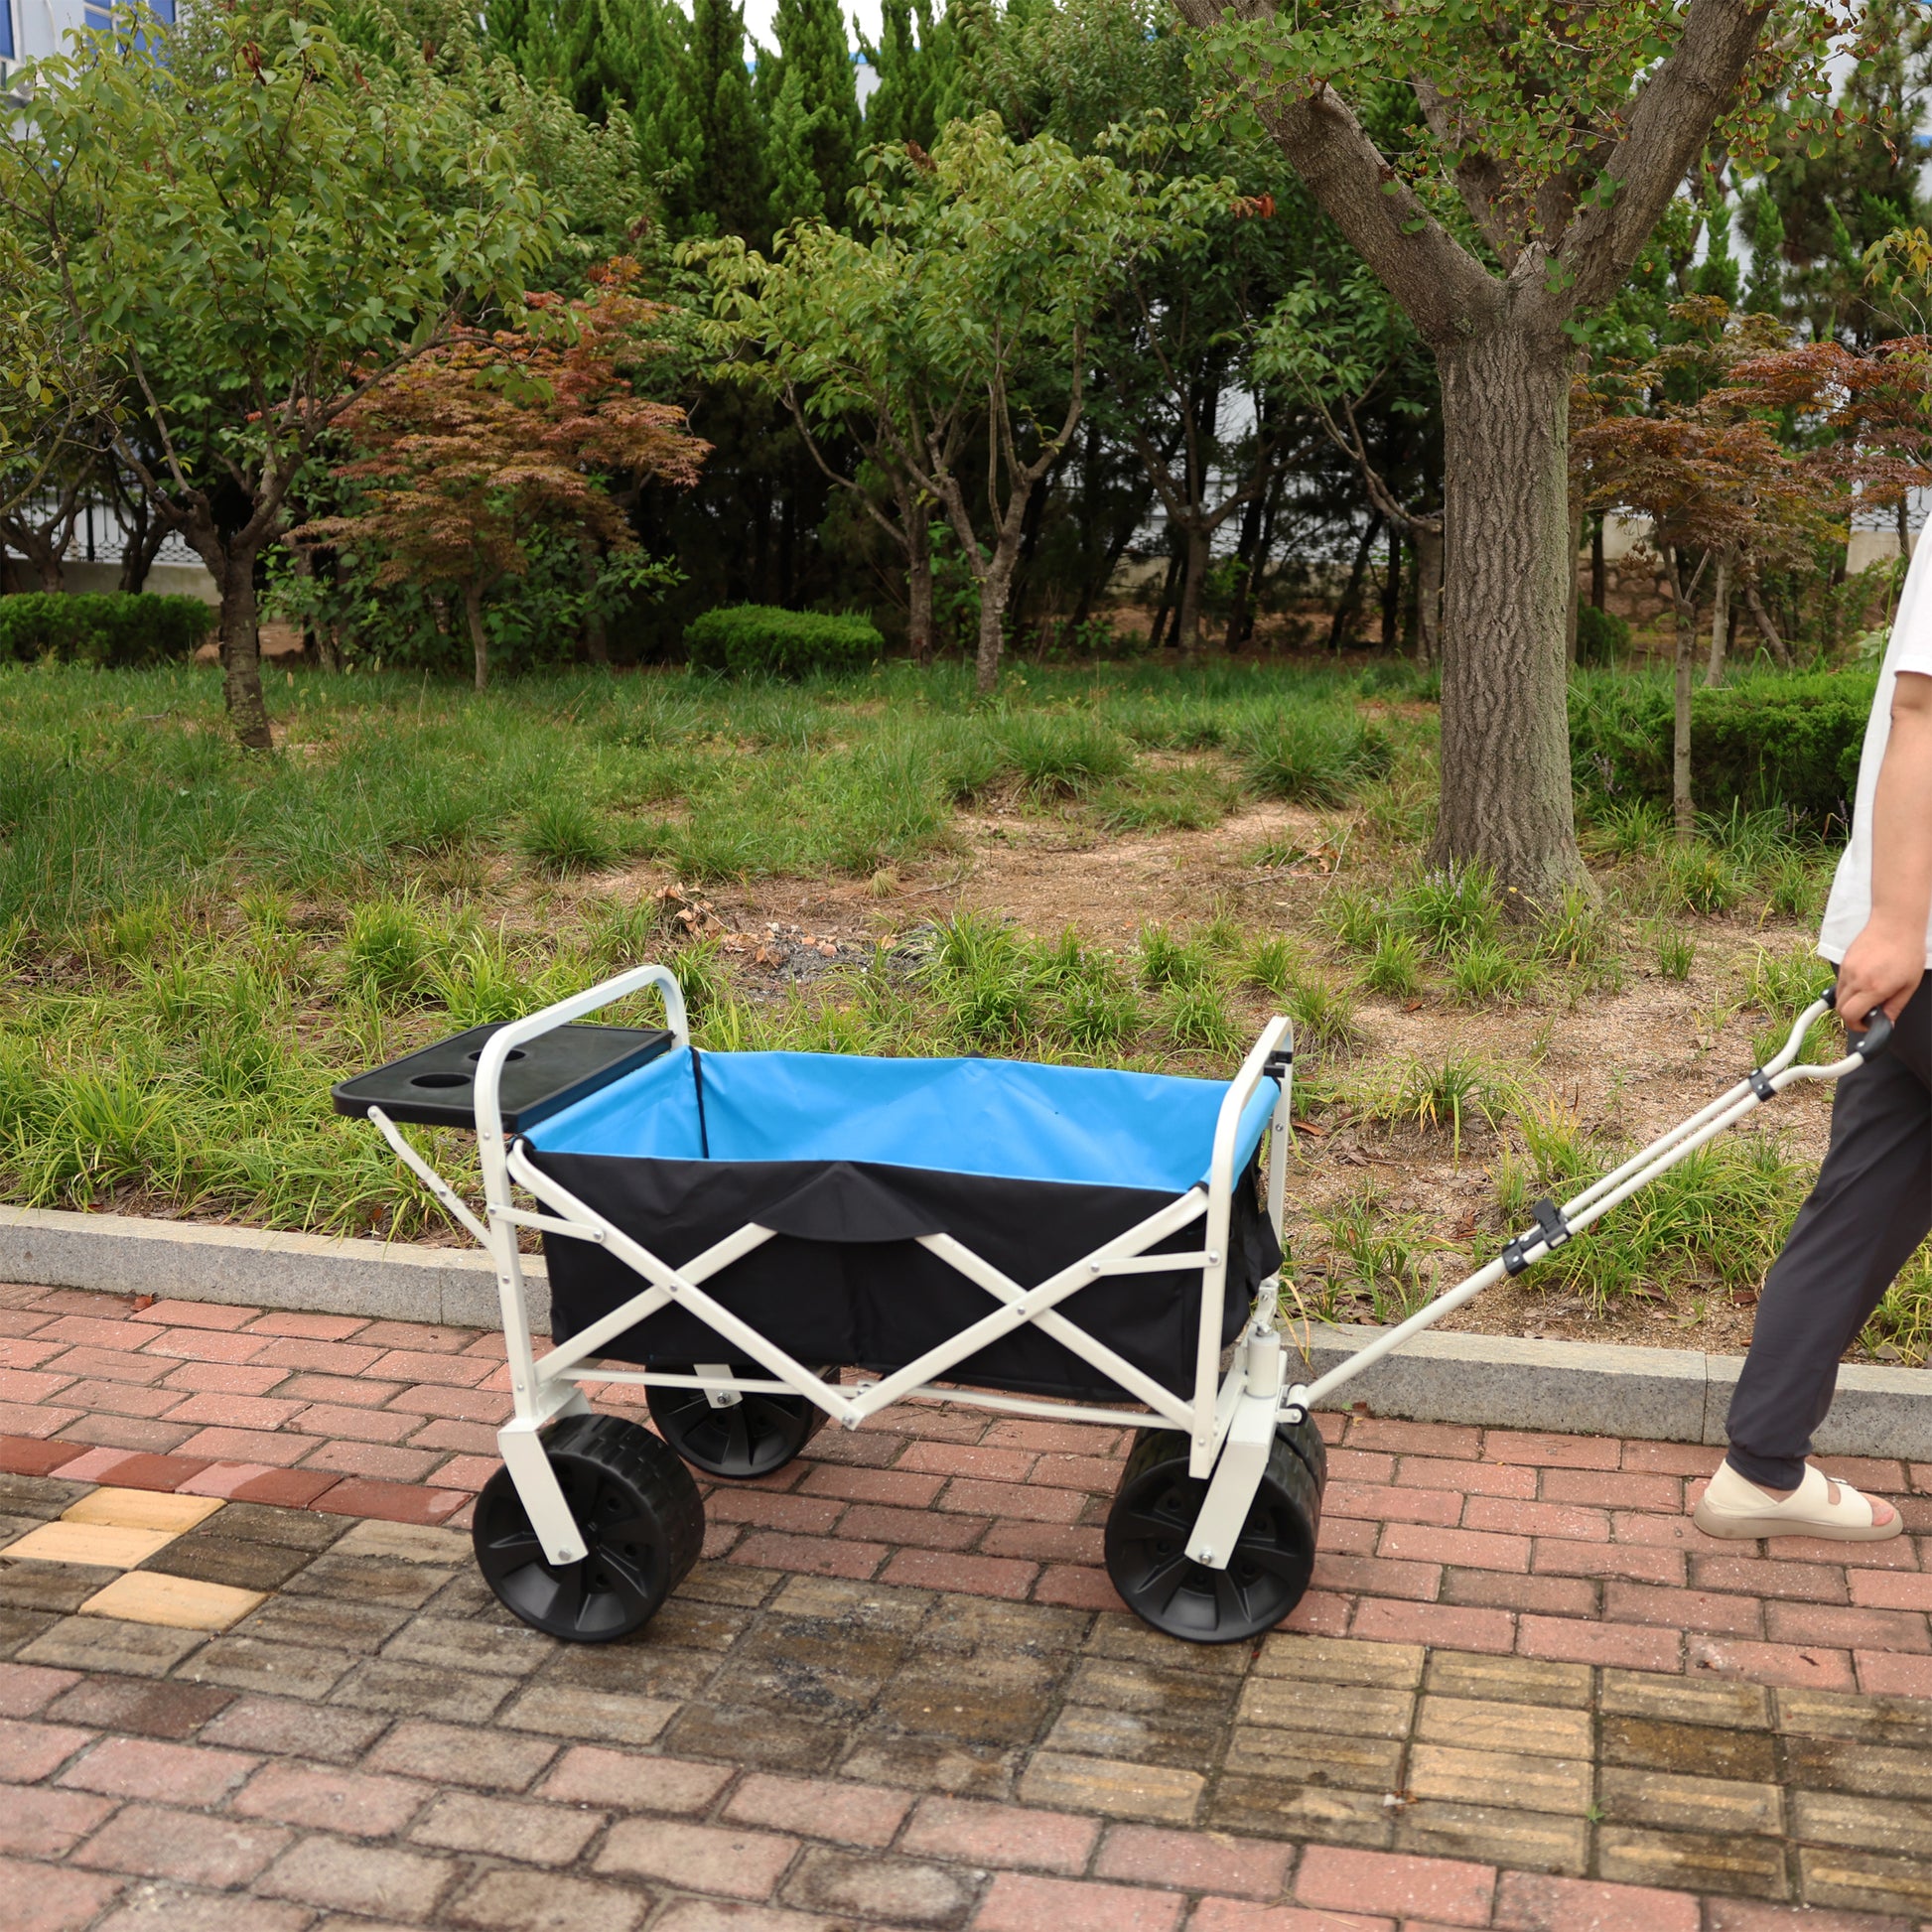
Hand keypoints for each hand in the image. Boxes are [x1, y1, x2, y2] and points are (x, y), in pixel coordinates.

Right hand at [1836, 918, 1924, 1033]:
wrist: (1895, 924)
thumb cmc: (1906, 950)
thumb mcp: (1910, 984)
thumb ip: (1895, 1006)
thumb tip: (1886, 1022)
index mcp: (1874, 987)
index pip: (1851, 1015)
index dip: (1857, 1025)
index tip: (1867, 1025)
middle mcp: (1856, 979)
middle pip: (1840, 1008)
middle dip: (1852, 1016)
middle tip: (1867, 1014)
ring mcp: (1847, 970)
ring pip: (1838, 996)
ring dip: (1849, 1002)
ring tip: (1866, 996)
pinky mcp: (1844, 962)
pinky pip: (1840, 982)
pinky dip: (1849, 988)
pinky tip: (1864, 982)